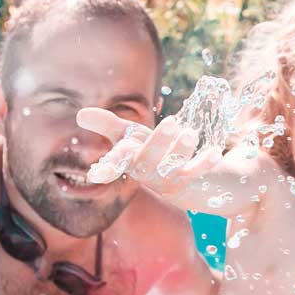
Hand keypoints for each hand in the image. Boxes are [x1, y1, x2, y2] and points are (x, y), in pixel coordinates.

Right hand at [77, 108, 220, 195]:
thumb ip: (107, 125)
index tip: (97, 171)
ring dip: (181, 150)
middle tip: (171, 122)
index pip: (116, 164)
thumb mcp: (127, 135)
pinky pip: (197, 173)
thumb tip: (80, 114)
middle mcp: (147, 173)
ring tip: (191, 132)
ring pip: (173, 167)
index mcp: (129, 161)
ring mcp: (168, 179)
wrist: (179, 177)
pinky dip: (205, 163)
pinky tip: (215, 152)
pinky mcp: (189, 180)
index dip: (108, 167)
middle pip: (149, 161)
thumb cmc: (147, 150)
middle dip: (159, 142)